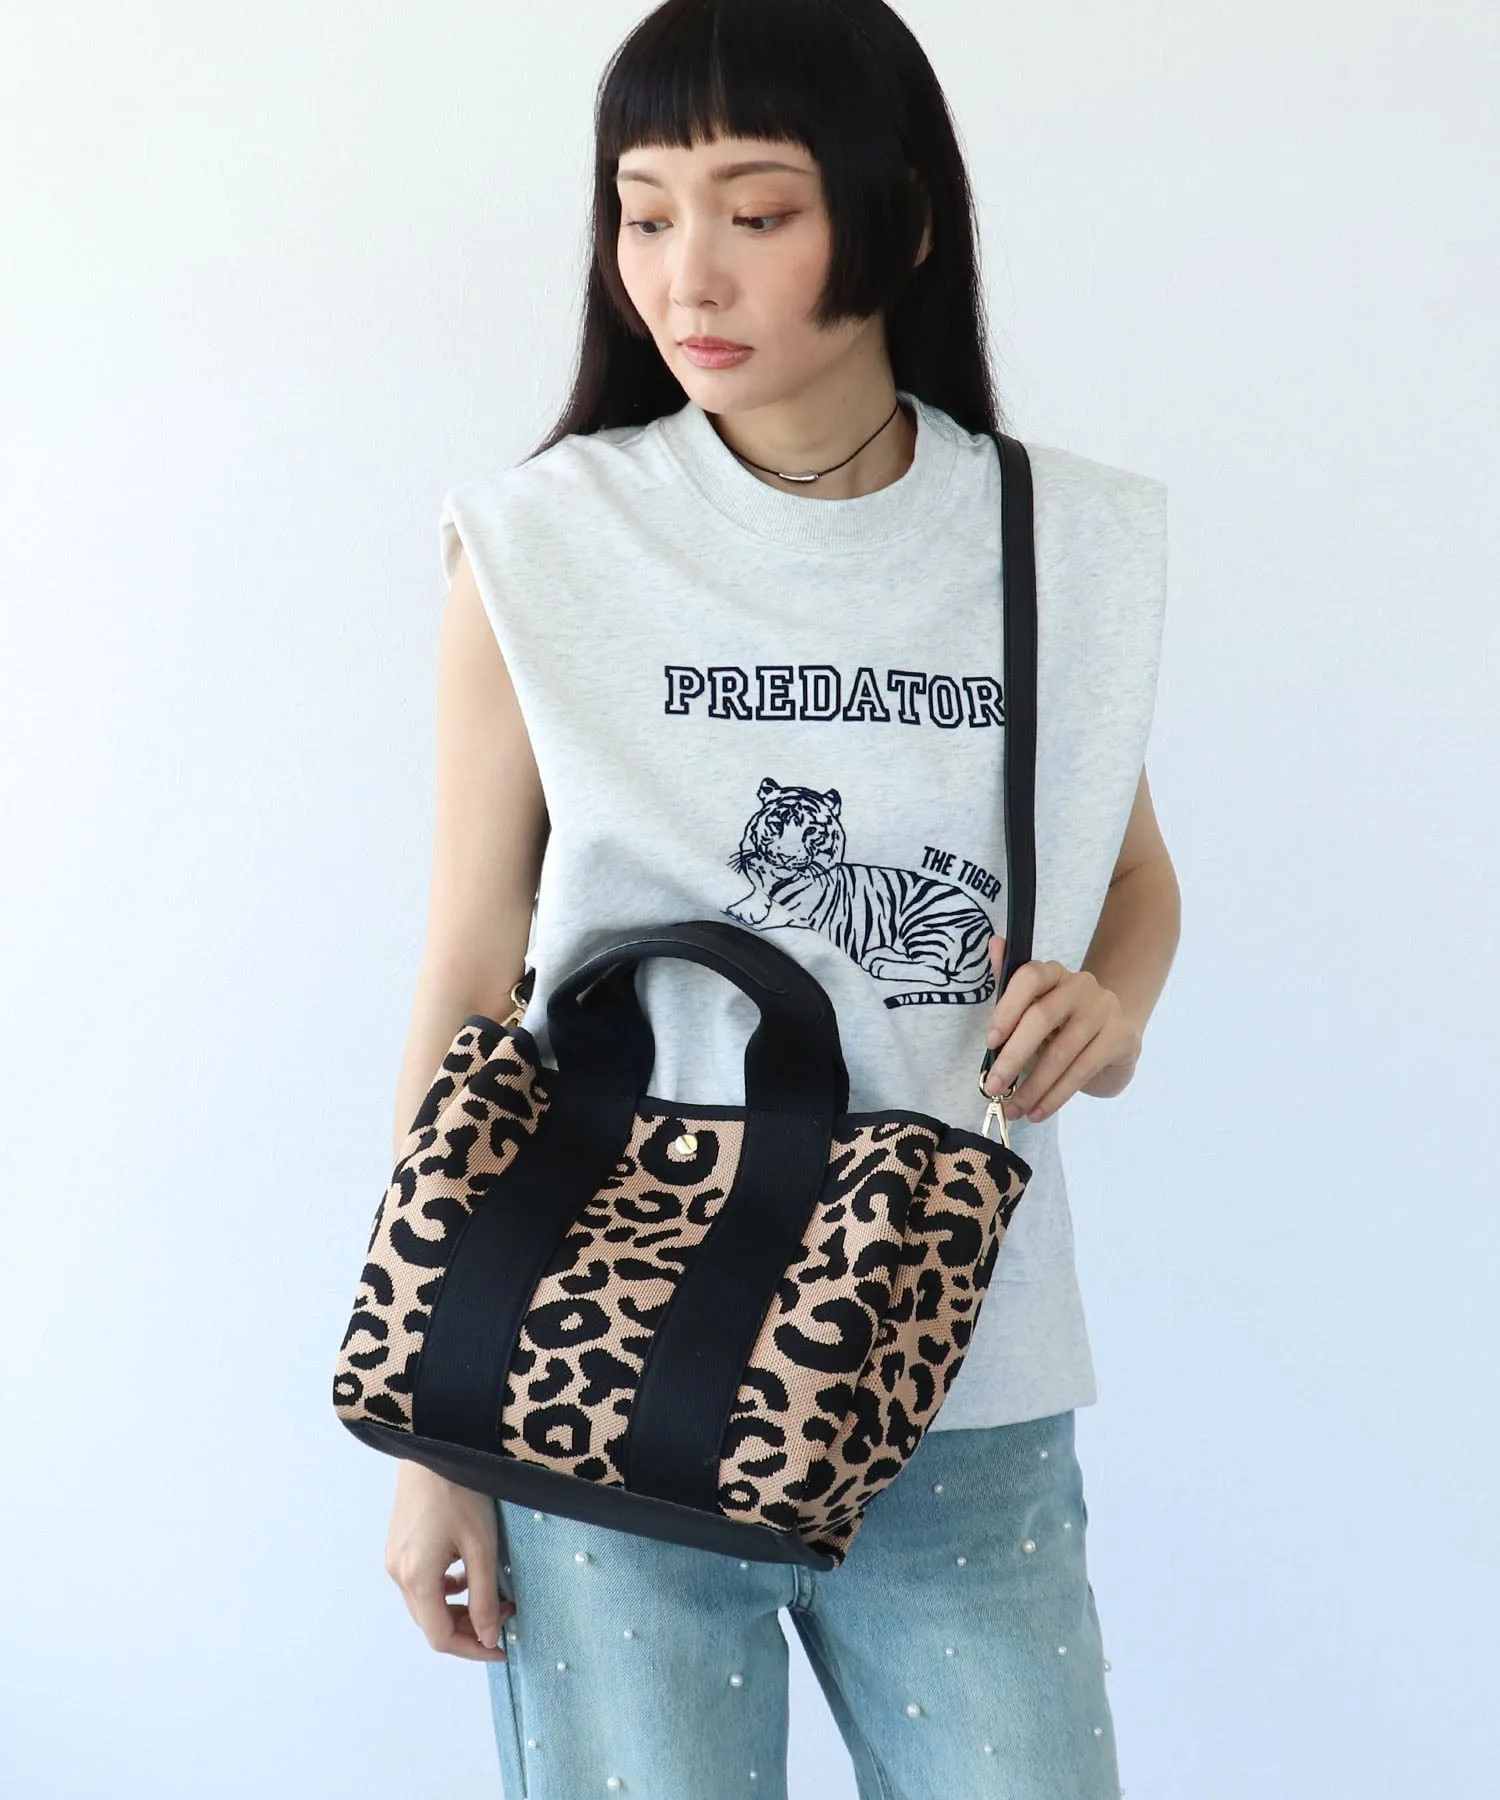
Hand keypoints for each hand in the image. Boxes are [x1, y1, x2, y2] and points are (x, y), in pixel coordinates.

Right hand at [385, 1461, 513, 1660]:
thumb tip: (487, 1637)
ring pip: (426, 1603)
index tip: (502, 1647)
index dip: (472, 1649)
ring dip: (459, 1608)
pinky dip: (446, 1588)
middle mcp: (398, 1573)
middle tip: (506, 1615)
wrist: (434, 1444)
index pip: (441, 1637)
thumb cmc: (460, 1490)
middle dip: (470, 1627)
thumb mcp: (481, 1546)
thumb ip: (483, 1597)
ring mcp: (395, 1558)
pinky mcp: (399, 1544)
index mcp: (416, 1578)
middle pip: (432, 1622)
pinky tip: (468, 1573)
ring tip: (494, 1596)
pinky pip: (421, 1582)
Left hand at [981, 936, 1140, 1122]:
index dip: (1007, 1008)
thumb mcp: (1032, 1013)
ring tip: (1016, 1108)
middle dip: (1013, 1057)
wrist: (1113, 1043)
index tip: (990, 1042)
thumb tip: (995, 944)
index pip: (1029, 977)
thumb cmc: (1062, 1027)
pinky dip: (1057, 1095)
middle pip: (1042, 1017)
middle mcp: (1081, 984)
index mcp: (1054, 973)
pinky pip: (1083, 1069)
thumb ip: (1010, 989)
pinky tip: (1040, 1110)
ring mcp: (1105, 1009)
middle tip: (994, 1087)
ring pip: (1062, 1051)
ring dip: (1034, 1086)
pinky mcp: (1122, 1036)